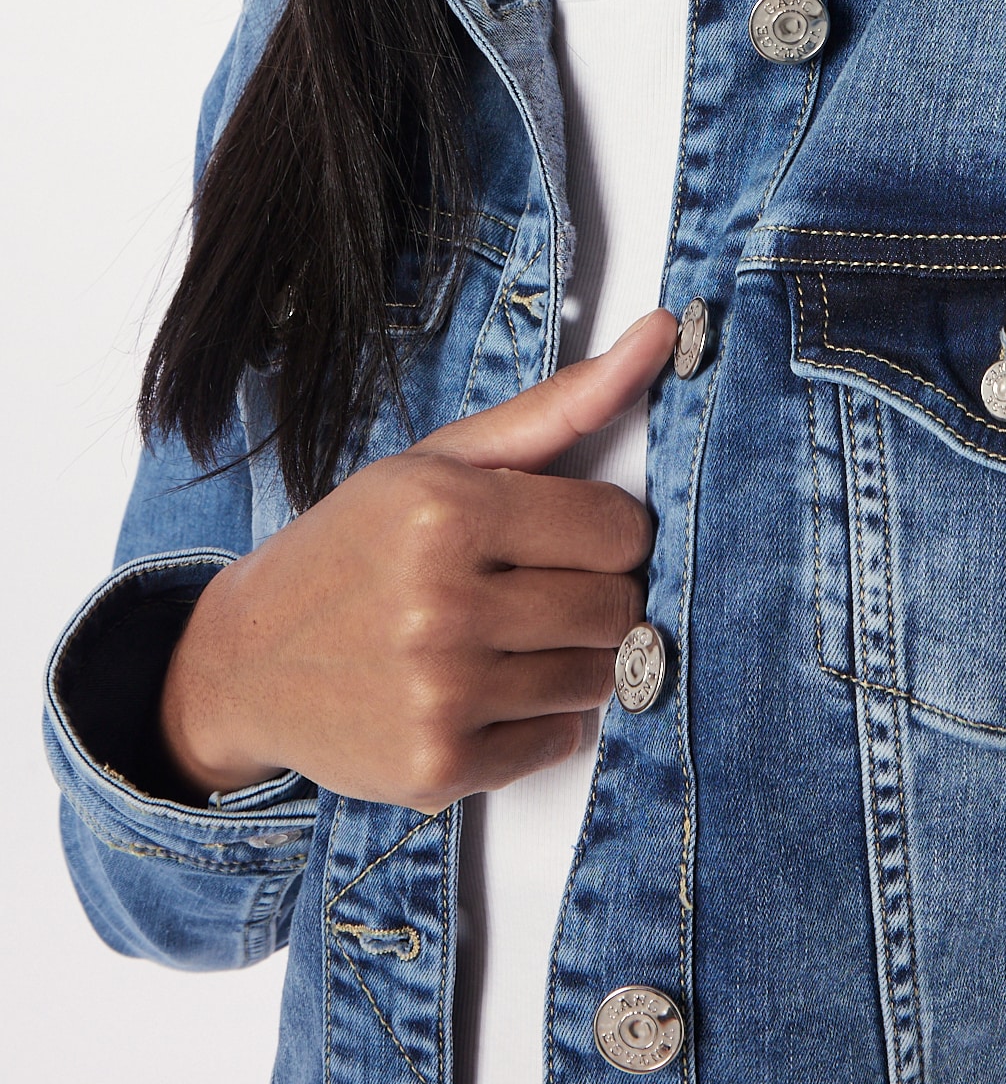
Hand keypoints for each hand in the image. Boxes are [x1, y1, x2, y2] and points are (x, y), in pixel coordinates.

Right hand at [159, 310, 675, 811]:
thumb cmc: (358, 547)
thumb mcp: (443, 459)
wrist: (247, 660)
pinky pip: (559, 742)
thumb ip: (561, 403)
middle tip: (538, 586)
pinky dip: (542, 719)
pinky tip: (486, 688)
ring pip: (599, 677)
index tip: (570, 533)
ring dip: (574, 657)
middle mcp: (442, 603)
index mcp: (445, 510)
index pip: (619, 528)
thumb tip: (662, 334)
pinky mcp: (438, 768)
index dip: (608, 531)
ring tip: (509, 636)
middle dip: (596, 593)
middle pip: (616, 607)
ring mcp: (439, 693)